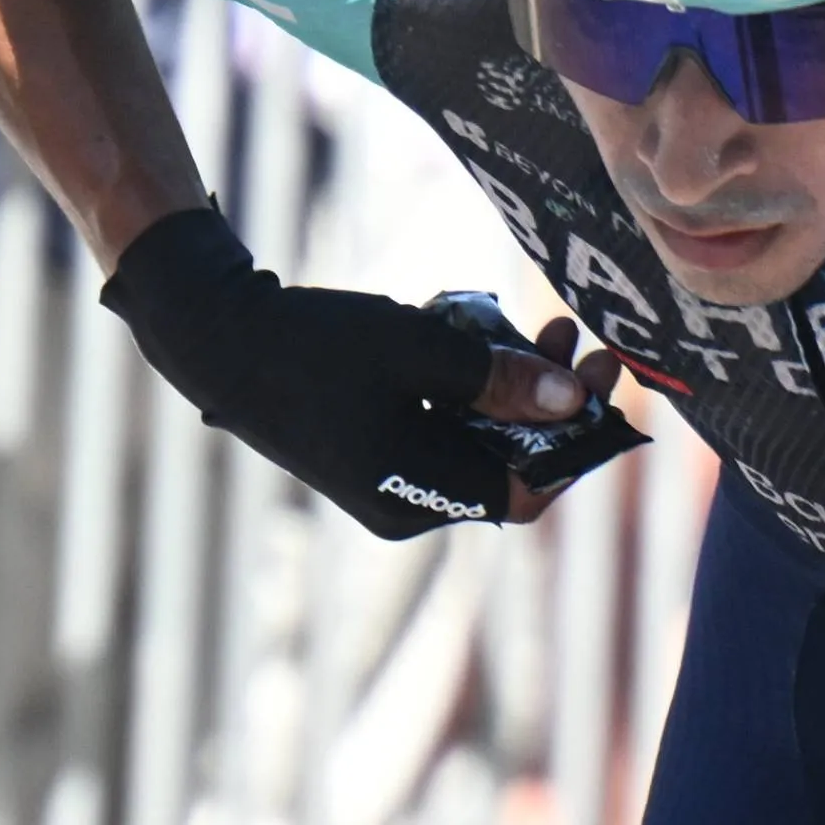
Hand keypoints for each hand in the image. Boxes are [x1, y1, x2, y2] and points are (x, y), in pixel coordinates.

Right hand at [97, 207, 641, 533]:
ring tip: (543, 321)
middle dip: (550, 399)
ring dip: (515, 385)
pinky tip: (483, 331)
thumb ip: (499, 380)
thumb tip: (573, 400)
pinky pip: (445, 425)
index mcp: (417, 496)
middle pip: (507, 461)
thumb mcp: (419, 350)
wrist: (218, 336)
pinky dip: (471, 386)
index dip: (576, 440)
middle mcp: (406, 503)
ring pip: (479, 439)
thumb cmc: (313, 345)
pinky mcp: (375, 449)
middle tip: (577, 336)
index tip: (605, 378)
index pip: (526, 490)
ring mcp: (388, 479)